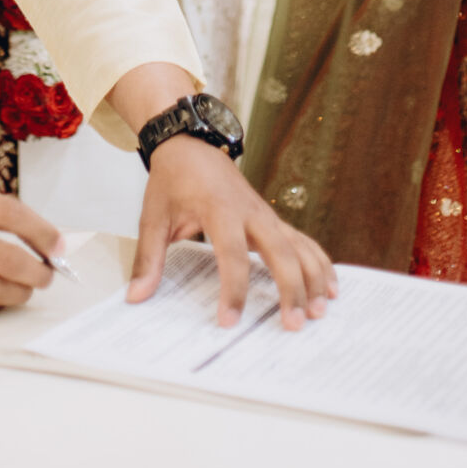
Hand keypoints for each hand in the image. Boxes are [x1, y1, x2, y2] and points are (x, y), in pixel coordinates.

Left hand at [127, 137, 337, 329]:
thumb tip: (136, 297)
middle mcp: (250, 211)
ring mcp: (265, 213)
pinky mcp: (272, 217)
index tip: (229, 321)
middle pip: (280, 251)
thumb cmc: (173, 179)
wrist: (189, 143)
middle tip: (294, 324)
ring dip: (312, 277)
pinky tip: (330, 285)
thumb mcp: (153, 215)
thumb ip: (149, 257)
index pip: (233, 255)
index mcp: (220, 209)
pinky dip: (319, 262)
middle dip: (290, 288)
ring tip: (320, 311)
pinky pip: (302, 240)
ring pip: (299, 246)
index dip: (233, 290)